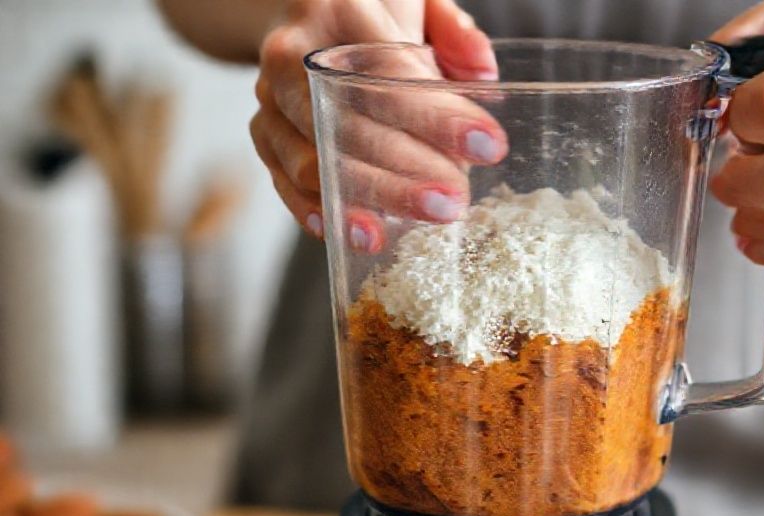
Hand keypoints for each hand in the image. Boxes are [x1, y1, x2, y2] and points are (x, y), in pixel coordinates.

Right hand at [250, 0, 505, 244]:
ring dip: (375, 196)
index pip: (388, 70)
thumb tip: (482, 74)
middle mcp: (292, 53)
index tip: (486, 146)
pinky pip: (285, 182)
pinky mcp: (264, 134)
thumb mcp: (419, 2)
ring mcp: (270, 98)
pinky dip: (321, 211)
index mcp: (337, 9)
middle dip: (409, 167)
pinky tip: (361, 232)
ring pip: (317, 161)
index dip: (438, 114)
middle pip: (349, 123)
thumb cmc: (376, 15)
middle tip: (455, 197)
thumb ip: (453, 29)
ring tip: (424, 217)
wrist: (306, 14)